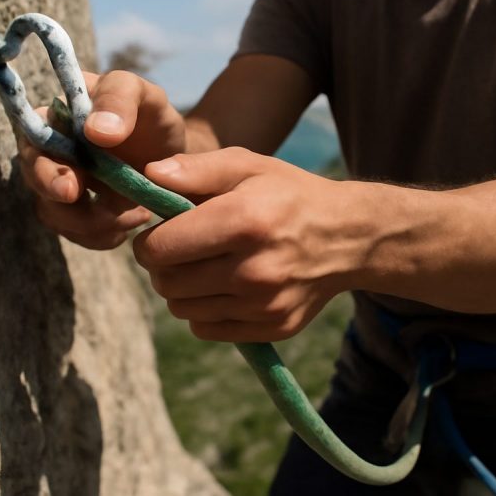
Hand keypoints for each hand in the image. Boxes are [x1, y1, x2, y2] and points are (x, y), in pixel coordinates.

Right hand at [17, 70, 187, 249]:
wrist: (174, 151)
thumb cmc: (152, 114)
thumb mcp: (144, 94)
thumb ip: (119, 98)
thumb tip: (94, 131)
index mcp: (57, 116)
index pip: (33, 142)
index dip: (45, 171)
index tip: (71, 189)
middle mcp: (51, 150)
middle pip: (36, 184)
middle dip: (66, 208)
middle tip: (107, 214)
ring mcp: (61, 183)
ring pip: (55, 215)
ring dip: (93, 224)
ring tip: (137, 213)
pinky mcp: (76, 211)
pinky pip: (76, 233)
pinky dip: (103, 236)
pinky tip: (132, 222)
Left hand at [134, 147, 361, 341]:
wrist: (347, 237)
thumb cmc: (288, 194)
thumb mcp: (247, 165)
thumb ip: (195, 169)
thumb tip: (149, 175)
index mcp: (244, 221)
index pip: (161, 248)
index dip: (149, 240)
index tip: (159, 231)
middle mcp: (254, 268)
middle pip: (166, 282)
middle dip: (161, 265)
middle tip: (178, 249)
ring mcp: (264, 304)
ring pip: (181, 308)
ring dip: (181, 288)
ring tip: (203, 264)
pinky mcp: (272, 328)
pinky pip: (205, 329)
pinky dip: (203, 310)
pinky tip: (223, 286)